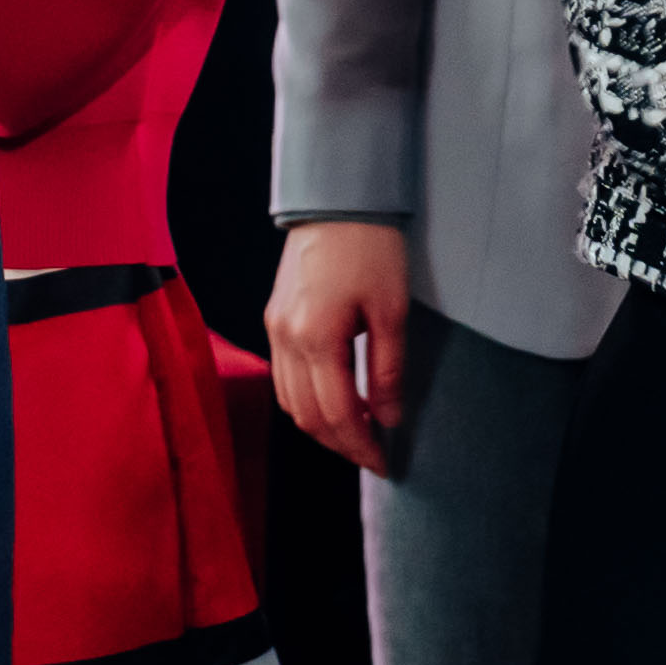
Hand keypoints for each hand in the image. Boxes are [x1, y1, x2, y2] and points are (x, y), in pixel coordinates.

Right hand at [269, 217, 417, 474]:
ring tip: (356, 432)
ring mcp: (274, 329)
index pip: (336, 414)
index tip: (384, 462)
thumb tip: (390, 418)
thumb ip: (388, 370)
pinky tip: (333, 400)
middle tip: (373, 455)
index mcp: (317, 337)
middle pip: (306, 416)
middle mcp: (286, 338)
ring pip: (289, 401)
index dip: (361, 445)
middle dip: (340, 444)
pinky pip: (282, 377)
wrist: (336, 202)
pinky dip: (305, 400)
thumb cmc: (370, 248)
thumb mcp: (392, 310)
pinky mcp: (273, 319)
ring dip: (320, 426)